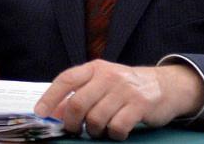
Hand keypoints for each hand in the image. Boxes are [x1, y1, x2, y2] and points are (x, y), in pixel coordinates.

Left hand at [34, 59, 203, 140]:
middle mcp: (109, 76)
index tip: (40, 113)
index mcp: (96, 68)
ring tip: (102, 127)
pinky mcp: (140, 104)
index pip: (67, 79)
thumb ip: (79, 94)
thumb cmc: (126, 87)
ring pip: (95, 120)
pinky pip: (116, 128)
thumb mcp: (102, 84)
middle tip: (76, 129)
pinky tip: (118, 129)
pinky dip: (114, 134)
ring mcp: (125, 89)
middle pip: (77, 104)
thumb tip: (55, 112)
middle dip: (72, 124)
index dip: (50, 97)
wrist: (164, 85)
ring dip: (95, 131)